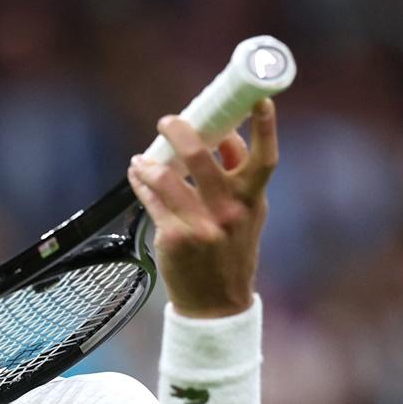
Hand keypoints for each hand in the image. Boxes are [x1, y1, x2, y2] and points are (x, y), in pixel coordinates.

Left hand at [127, 99, 277, 318]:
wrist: (216, 303)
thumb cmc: (231, 251)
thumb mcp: (247, 215)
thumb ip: (238, 176)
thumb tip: (226, 135)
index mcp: (253, 200)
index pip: (265, 158)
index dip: (265, 128)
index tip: (259, 100)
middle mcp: (230, 211)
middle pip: (201, 159)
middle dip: (181, 133)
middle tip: (167, 121)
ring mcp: (201, 225)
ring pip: (168, 178)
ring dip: (150, 163)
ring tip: (142, 158)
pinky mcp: (174, 238)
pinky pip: (152, 200)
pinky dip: (141, 183)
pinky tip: (137, 175)